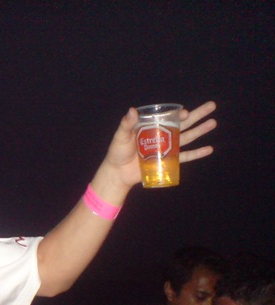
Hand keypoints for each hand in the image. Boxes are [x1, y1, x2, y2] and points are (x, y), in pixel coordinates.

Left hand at [101, 101, 216, 187]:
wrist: (118, 173)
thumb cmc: (117, 152)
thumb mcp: (120, 136)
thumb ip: (126, 124)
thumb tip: (132, 110)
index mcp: (152, 126)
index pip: (169, 117)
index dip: (179, 114)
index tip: (185, 113)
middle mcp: (162, 135)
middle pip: (183, 124)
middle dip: (198, 115)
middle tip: (212, 106)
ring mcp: (166, 148)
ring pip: (187, 138)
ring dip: (200, 131)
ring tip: (213, 123)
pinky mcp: (168, 161)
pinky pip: (184, 157)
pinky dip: (196, 153)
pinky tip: (209, 149)